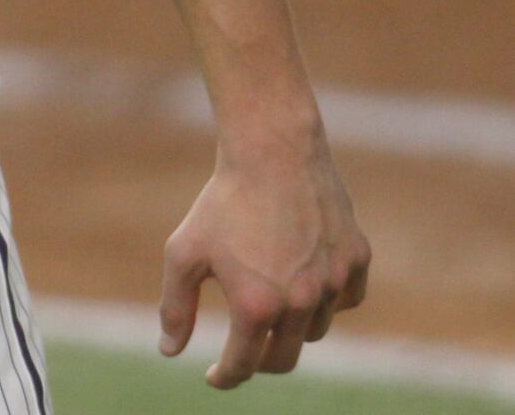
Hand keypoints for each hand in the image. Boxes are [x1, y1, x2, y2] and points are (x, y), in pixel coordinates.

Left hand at [158, 131, 369, 388]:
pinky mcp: (358, 258)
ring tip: (272, 302)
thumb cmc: (223, 200)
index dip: (225, 376)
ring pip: (316, 329)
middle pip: (284, 358)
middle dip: (260, 361)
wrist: (271, 149)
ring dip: (294, 328)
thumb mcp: (184, 251)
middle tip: (244, 350)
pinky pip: (348, 298)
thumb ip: (175, 304)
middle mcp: (303, 302)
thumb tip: (169, 350)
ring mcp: (336, 281)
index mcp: (257, 305)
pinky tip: (310, 285)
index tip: (213, 376)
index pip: (244, 364)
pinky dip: (330, 300)